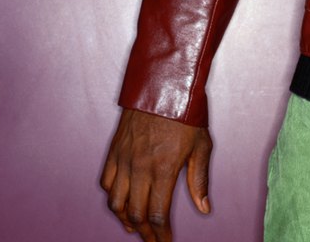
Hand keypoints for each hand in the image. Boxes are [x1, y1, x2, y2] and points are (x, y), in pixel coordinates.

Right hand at [100, 108, 212, 241]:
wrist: (163, 83)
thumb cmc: (187, 112)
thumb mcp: (202, 145)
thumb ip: (200, 180)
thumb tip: (203, 208)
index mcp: (164, 169)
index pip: (158, 215)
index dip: (161, 235)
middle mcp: (140, 167)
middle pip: (136, 214)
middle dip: (145, 233)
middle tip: (153, 240)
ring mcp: (124, 159)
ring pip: (116, 202)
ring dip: (125, 220)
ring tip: (136, 228)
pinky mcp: (114, 150)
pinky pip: (106, 182)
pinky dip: (112, 198)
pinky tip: (121, 203)